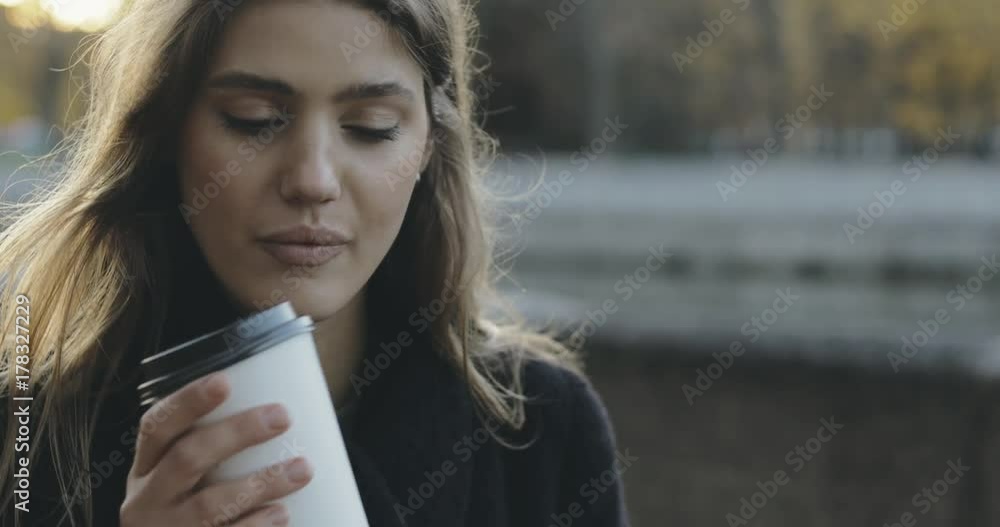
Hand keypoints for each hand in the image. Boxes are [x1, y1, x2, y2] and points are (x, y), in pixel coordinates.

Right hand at [120, 373, 312, 525]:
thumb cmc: (184, 512)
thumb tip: (276, 415)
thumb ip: (211, 454)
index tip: (224, 381)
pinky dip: (255, 525)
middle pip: (186, 458)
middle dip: (236, 433)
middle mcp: (147, 500)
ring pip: (209, 504)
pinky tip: (281, 513)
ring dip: (260, 484)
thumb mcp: (178, 483)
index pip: (156, 427)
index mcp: (146, 470)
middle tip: (282, 416)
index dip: (187, 402)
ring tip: (302, 469)